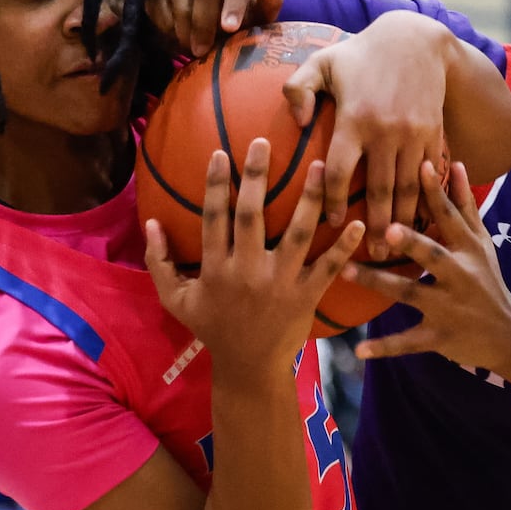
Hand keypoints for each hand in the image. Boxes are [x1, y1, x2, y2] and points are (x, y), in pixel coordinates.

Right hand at [144, 139, 365, 373]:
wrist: (249, 367)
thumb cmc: (213, 329)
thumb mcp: (175, 300)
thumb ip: (159, 263)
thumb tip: (150, 224)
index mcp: (215, 268)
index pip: (214, 217)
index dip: (217, 184)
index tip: (222, 153)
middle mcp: (247, 271)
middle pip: (252, 215)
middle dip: (257, 176)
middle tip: (264, 142)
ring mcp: (280, 283)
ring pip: (298, 234)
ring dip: (311, 199)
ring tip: (321, 166)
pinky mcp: (307, 296)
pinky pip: (328, 267)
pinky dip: (345, 246)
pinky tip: (360, 223)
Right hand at [147, 0, 281, 57]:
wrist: (198, 16)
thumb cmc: (232, 16)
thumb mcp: (253, 16)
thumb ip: (266, 6)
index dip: (235, 2)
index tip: (230, 29)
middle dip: (205, 22)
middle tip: (203, 49)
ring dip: (185, 28)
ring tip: (190, 48)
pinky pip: (156, 2)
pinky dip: (166, 26)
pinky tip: (175, 38)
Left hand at [281, 11, 454, 253]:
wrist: (416, 41)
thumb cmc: (361, 54)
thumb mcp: (323, 61)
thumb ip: (299, 88)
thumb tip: (297, 122)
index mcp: (355, 118)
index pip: (339, 169)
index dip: (331, 199)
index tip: (329, 221)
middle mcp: (386, 131)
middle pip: (379, 189)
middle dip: (375, 225)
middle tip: (372, 253)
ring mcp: (414, 135)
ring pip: (409, 188)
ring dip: (403, 220)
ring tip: (397, 247)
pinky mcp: (434, 135)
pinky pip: (431, 175)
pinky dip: (428, 201)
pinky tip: (422, 222)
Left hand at [343, 160, 510, 371]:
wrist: (509, 333)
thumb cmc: (488, 280)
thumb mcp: (482, 244)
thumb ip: (467, 206)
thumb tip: (459, 165)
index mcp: (468, 250)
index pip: (450, 217)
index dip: (435, 192)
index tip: (420, 165)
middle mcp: (459, 276)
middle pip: (432, 256)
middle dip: (412, 242)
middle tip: (387, 228)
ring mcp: (449, 308)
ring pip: (409, 294)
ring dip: (378, 282)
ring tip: (344, 271)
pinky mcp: (439, 337)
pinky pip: (407, 343)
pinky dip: (385, 347)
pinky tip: (359, 350)